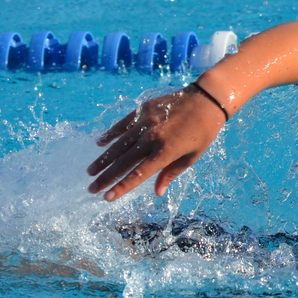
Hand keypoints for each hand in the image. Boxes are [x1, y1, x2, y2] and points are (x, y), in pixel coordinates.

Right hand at [87, 86, 227, 200]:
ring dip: (103, 159)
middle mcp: (152, 137)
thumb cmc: (203, 131)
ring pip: (119, 144)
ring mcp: (146, 122)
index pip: (138, 174)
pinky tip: (99, 142)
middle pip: (124, 161)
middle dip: (106, 177)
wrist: (206, 99)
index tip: (107, 198)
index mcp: (166, 151)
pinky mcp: (143, 109)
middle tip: (92, 189)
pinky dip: (111, 133)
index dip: (121, 187)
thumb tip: (157, 193)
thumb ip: (171, 173)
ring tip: (91, 172)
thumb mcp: (192, 157)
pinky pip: (123, 124)